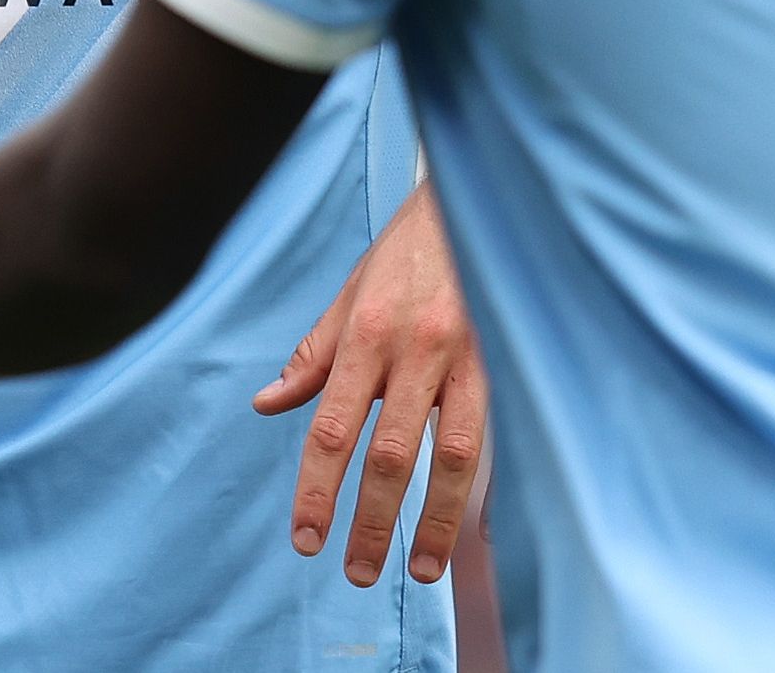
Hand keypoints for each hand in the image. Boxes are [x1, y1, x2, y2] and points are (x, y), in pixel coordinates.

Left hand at [254, 188, 486, 585]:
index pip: (333, 427)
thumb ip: (312, 356)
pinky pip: (495, 437)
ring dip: (434, 519)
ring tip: (421, 570)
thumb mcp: (349, 295)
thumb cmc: (405, 254)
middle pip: (390, 453)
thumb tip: (268, 406)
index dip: (318, 489)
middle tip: (354, 573)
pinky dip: (484, 487)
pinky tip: (475, 529)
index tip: (307, 539)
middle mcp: (417, 349)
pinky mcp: (506, 362)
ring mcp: (469, 357)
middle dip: (371, 520)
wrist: (474, 202)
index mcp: (367, 333)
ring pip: (452, 454)